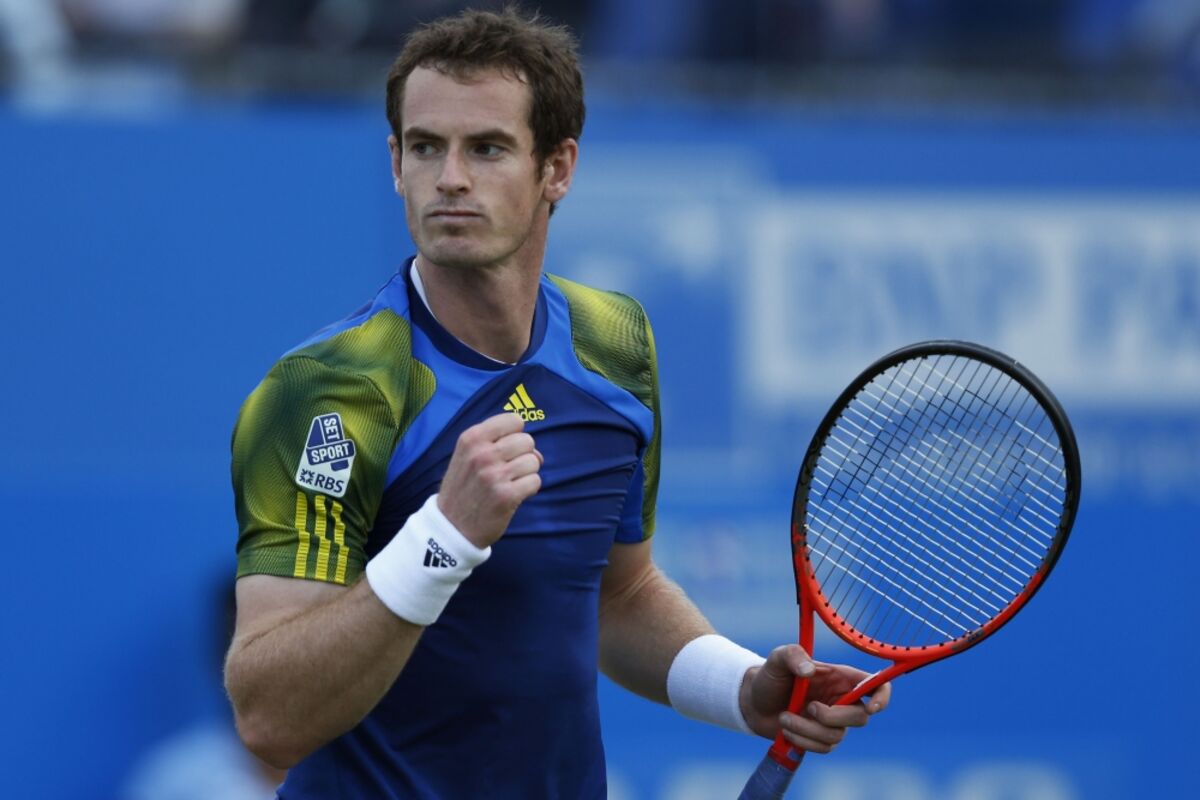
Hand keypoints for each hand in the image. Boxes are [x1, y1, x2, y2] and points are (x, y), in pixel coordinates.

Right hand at [437, 413, 542, 547]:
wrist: (451, 526)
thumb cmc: (464, 487)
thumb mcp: (467, 455)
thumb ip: (498, 444)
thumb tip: (537, 453)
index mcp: (471, 438)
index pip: (514, 420)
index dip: (516, 435)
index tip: (506, 449)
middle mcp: (482, 453)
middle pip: (527, 440)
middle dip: (523, 455)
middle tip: (508, 470)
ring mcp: (494, 475)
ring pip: (534, 461)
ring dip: (527, 473)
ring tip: (510, 483)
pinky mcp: (506, 496)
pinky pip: (535, 481)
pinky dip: (529, 489)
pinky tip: (514, 495)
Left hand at [739, 645, 890, 753]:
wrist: (752, 702)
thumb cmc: (770, 676)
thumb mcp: (777, 658)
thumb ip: (792, 655)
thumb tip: (809, 671)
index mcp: (840, 677)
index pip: (875, 685)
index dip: (882, 696)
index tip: (872, 707)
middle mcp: (841, 699)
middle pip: (860, 717)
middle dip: (832, 717)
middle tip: (809, 707)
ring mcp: (832, 721)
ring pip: (837, 735)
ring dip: (808, 730)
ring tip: (784, 718)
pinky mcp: (820, 738)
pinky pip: (824, 747)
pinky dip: (803, 741)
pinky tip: (786, 729)